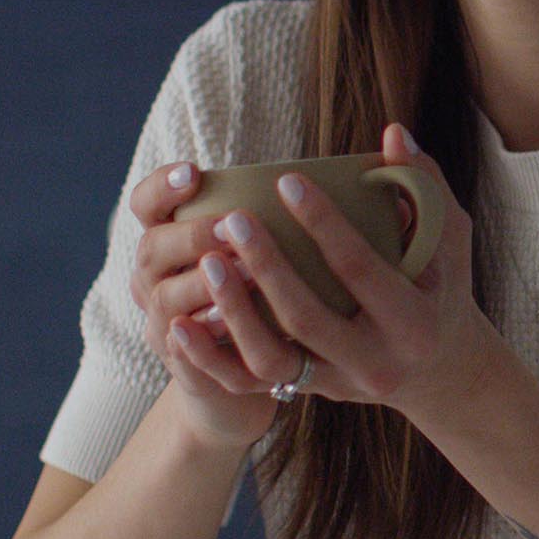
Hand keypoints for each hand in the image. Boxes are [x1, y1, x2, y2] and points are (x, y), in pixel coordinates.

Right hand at [127, 158, 277, 449]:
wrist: (252, 361)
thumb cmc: (276, 285)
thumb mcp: (276, 243)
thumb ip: (306, 207)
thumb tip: (392, 172)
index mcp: (172, 236)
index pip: (147, 202)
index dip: (162, 187)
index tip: (196, 171)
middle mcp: (158, 277)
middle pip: (152, 248)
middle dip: (192, 235)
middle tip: (234, 226)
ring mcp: (167, 322)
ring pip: (167, 302)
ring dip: (201, 285)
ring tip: (243, 270)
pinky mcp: (187, 367)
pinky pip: (186, 355)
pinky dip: (202, 342)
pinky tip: (228, 321)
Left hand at [165, 123, 505, 428]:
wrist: (439, 372)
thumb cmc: (442, 290)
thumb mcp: (449, 242)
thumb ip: (424, 188)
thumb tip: (394, 133)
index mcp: (413, 321)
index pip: (361, 269)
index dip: (324, 225)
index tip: (288, 182)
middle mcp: (375, 362)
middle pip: (307, 317)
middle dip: (267, 266)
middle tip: (233, 219)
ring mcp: (338, 384)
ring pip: (272, 360)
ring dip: (235, 313)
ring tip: (206, 264)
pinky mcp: (309, 393)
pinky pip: (251, 385)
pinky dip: (212, 359)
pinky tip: (181, 326)